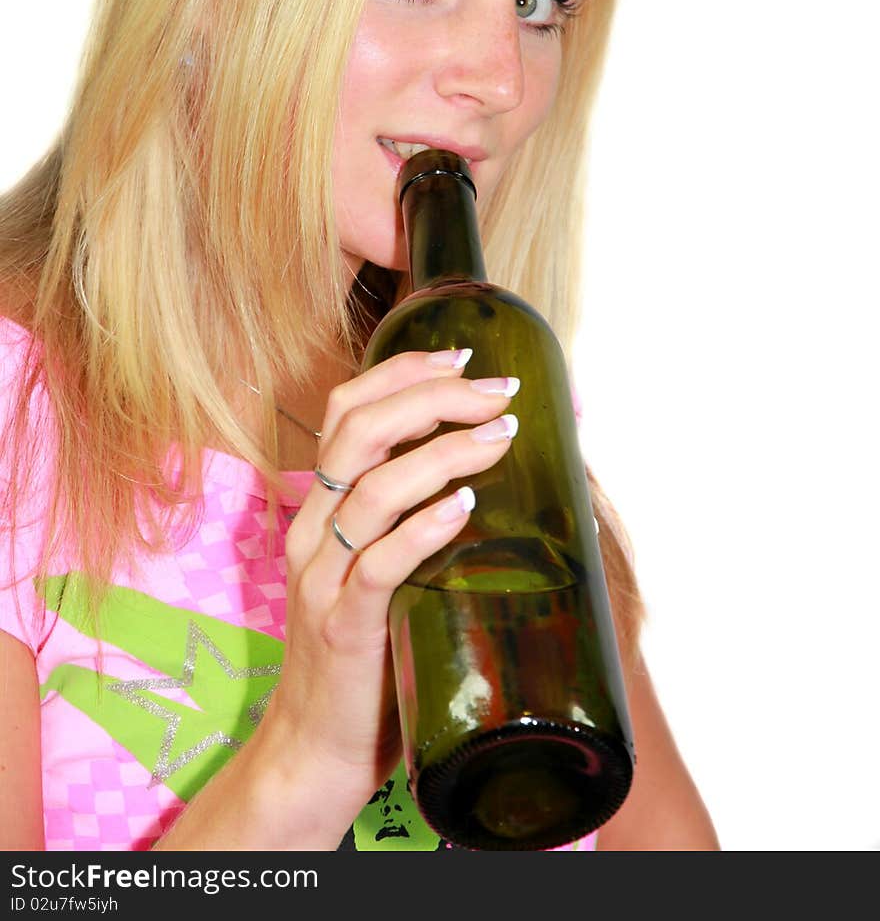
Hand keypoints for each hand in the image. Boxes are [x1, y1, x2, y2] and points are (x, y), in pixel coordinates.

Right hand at [263, 348, 517, 829]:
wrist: (315, 752)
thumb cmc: (365, 657)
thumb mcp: (379, 576)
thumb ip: (411, 528)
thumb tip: (488, 482)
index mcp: (320, 511)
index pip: (344, 412)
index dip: (401, 373)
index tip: (461, 356)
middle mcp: (312, 532)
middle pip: (357, 430)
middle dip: (432, 396)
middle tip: (499, 393)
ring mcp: (322, 578)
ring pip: (373, 487)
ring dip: (443, 451)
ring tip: (500, 438)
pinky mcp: (343, 626)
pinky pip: (379, 562)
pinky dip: (423, 526)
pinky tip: (463, 505)